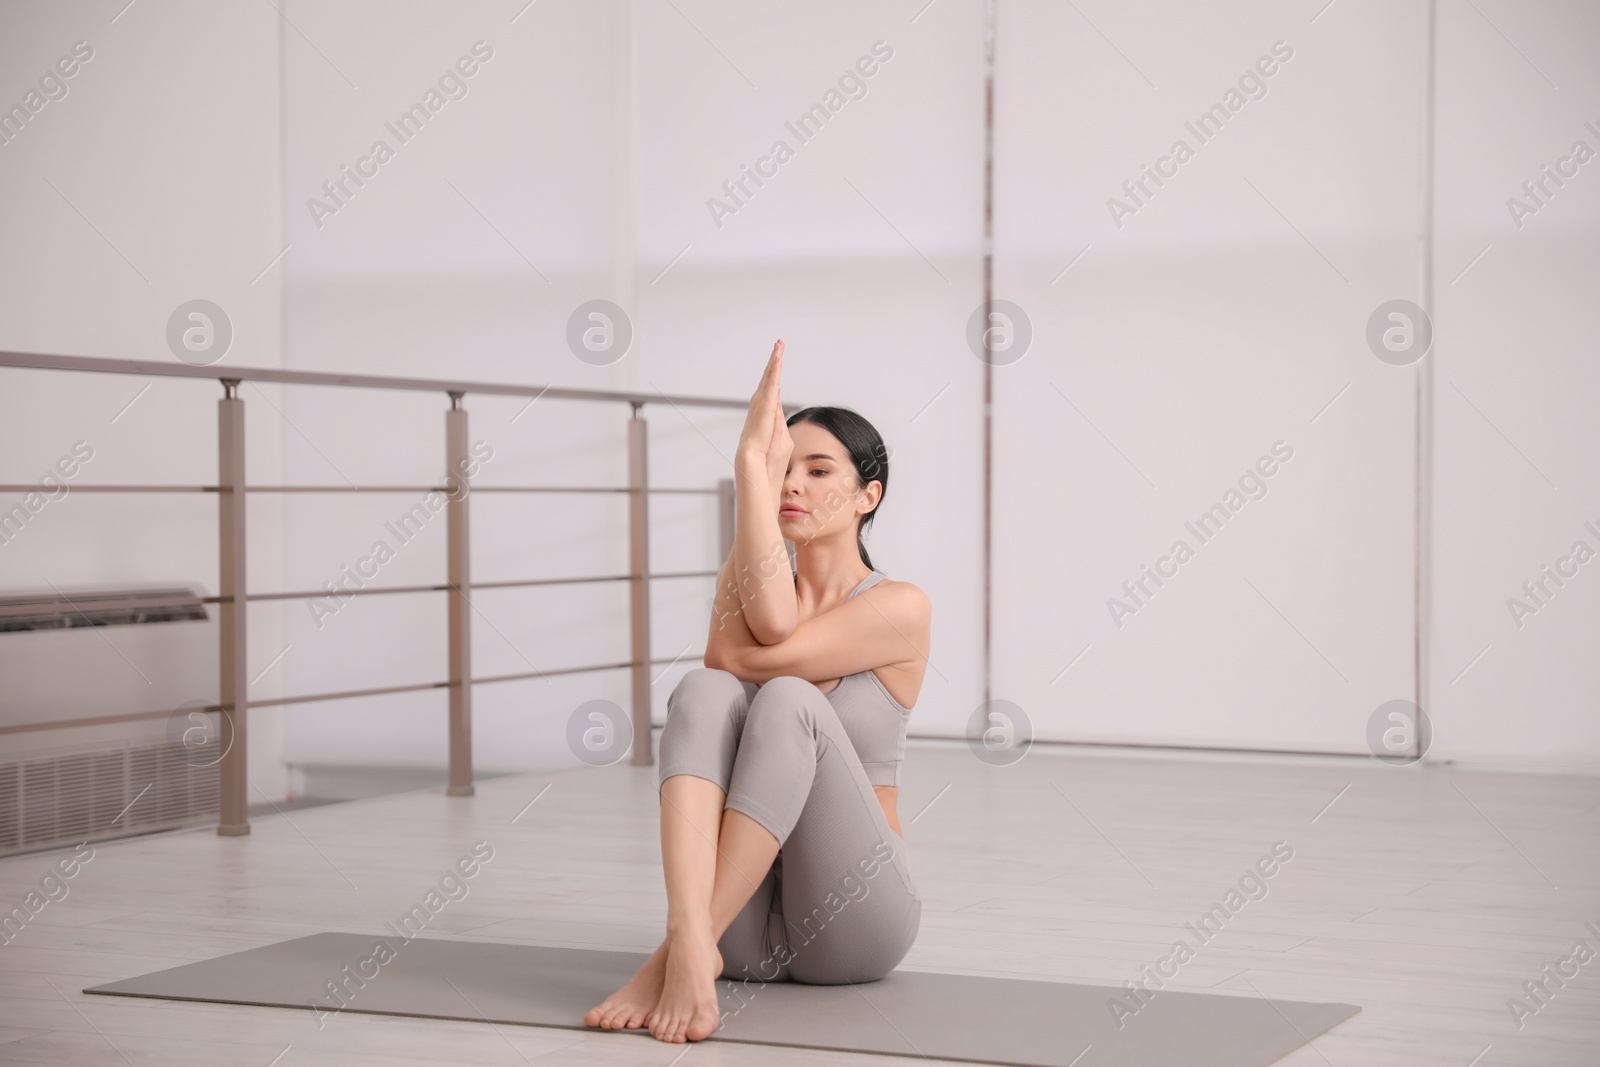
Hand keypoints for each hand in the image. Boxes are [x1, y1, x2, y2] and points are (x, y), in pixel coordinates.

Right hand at [735, 340, 792, 495]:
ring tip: (779, 346)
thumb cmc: (766, 465)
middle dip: (773, 365)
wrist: (755, 471)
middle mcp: (762, 411)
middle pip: (769, 383)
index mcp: (766, 420)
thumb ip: (780, 427)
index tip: (778, 366)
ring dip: (774, 362)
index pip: (773, 396)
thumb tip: (780, 412)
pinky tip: (778, 359)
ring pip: (769, 380)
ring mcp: (762, 408)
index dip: (775, 380)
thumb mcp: (780, 444)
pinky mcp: (765, 408)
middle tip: (778, 346)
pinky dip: (774, 372)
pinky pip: (771, 386)